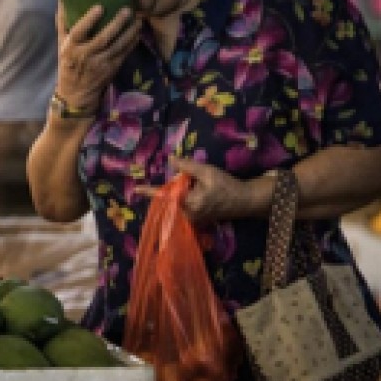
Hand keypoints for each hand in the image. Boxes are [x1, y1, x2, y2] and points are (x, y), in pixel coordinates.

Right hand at [54, 1, 139, 114]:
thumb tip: (62, 0)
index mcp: (71, 48)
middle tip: (127, 10)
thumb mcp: (62, 45)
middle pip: (103, 38)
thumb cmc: (68, 65)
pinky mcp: (111, 69)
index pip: (79, 32)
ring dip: (129, 32)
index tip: (100, 6)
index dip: (89, 19)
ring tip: (138, 19)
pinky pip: (124, 53)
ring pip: (117, 46)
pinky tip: (137, 32)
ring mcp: (100, 64)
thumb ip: (63, 24)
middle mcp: (85, 56)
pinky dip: (132, 43)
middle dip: (116, 24)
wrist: (76, 94)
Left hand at [135, 158, 267, 222]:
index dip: (149, 191)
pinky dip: (184, 199)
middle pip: (170, 200)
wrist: (244, 201)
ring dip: (180, 193)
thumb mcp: (207, 171)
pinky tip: (200, 192)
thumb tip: (170, 159)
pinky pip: (183, 209)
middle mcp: (187, 215)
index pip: (164, 196)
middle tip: (194, 181)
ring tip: (203, 188)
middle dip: (173, 188)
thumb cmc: (227, 185)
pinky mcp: (196, 221)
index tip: (135, 189)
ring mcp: (191, 220)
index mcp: (189, 203)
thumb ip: (187, 166)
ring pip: (176, 204)